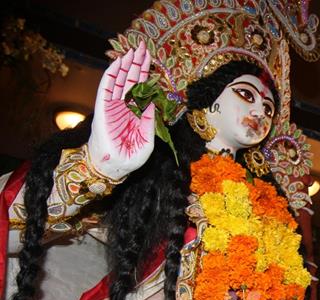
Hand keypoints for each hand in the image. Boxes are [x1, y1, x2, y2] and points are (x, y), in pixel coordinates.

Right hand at [87, 42, 154, 179]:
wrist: (112, 168)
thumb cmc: (129, 158)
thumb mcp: (147, 140)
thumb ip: (149, 121)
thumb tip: (154, 103)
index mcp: (135, 113)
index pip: (141, 89)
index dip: (145, 74)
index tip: (151, 59)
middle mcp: (124, 107)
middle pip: (131, 80)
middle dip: (137, 64)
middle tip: (143, 47)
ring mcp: (112, 107)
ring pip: (119, 81)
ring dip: (125, 65)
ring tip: (132, 50)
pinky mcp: (102, 109)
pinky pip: (106, 88)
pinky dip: (112, 75)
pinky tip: (118, 63)